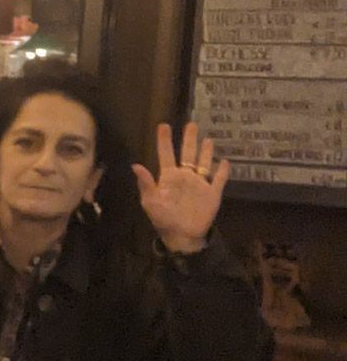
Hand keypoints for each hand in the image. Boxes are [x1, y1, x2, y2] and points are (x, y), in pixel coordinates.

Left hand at [132, 123, 228, 253]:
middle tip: (191, 124)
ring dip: (205, 151)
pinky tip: (225, 161)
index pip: (166, 154)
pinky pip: (219, 179)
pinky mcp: (212, 193)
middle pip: (187, 153)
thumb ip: (146, 183)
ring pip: (203, 162)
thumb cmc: (163, 219)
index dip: (164, 140)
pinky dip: (222, 171)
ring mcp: (199, 184)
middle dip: (188, 139)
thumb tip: (135, 166)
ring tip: (207, 138)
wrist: (182, 236)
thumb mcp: (151, 202)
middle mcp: (184, 177)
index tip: (163, 125)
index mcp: (168, 177)